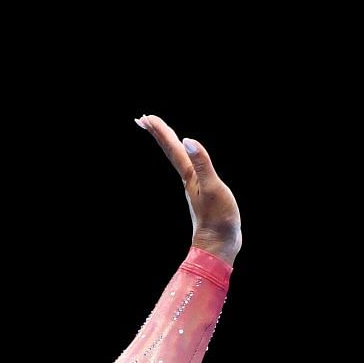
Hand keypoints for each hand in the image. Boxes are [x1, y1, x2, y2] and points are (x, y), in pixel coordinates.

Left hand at [135, 114, 240, 262]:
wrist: (220, 245)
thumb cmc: (218, 219)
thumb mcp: (212, 188)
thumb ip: (202, 164)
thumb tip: (188, 140)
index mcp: (189, 175)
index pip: (172, 148)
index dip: (160, 131)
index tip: (145, 117)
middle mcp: (188, 179)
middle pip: (170, 151)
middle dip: (158, 134)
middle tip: (143, 119)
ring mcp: (194, 187)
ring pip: (178, 159)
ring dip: (168, 144)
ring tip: (162, 132)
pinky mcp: (202, 193)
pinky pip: (190, 168)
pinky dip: (185, 158)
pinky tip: (188, 159)